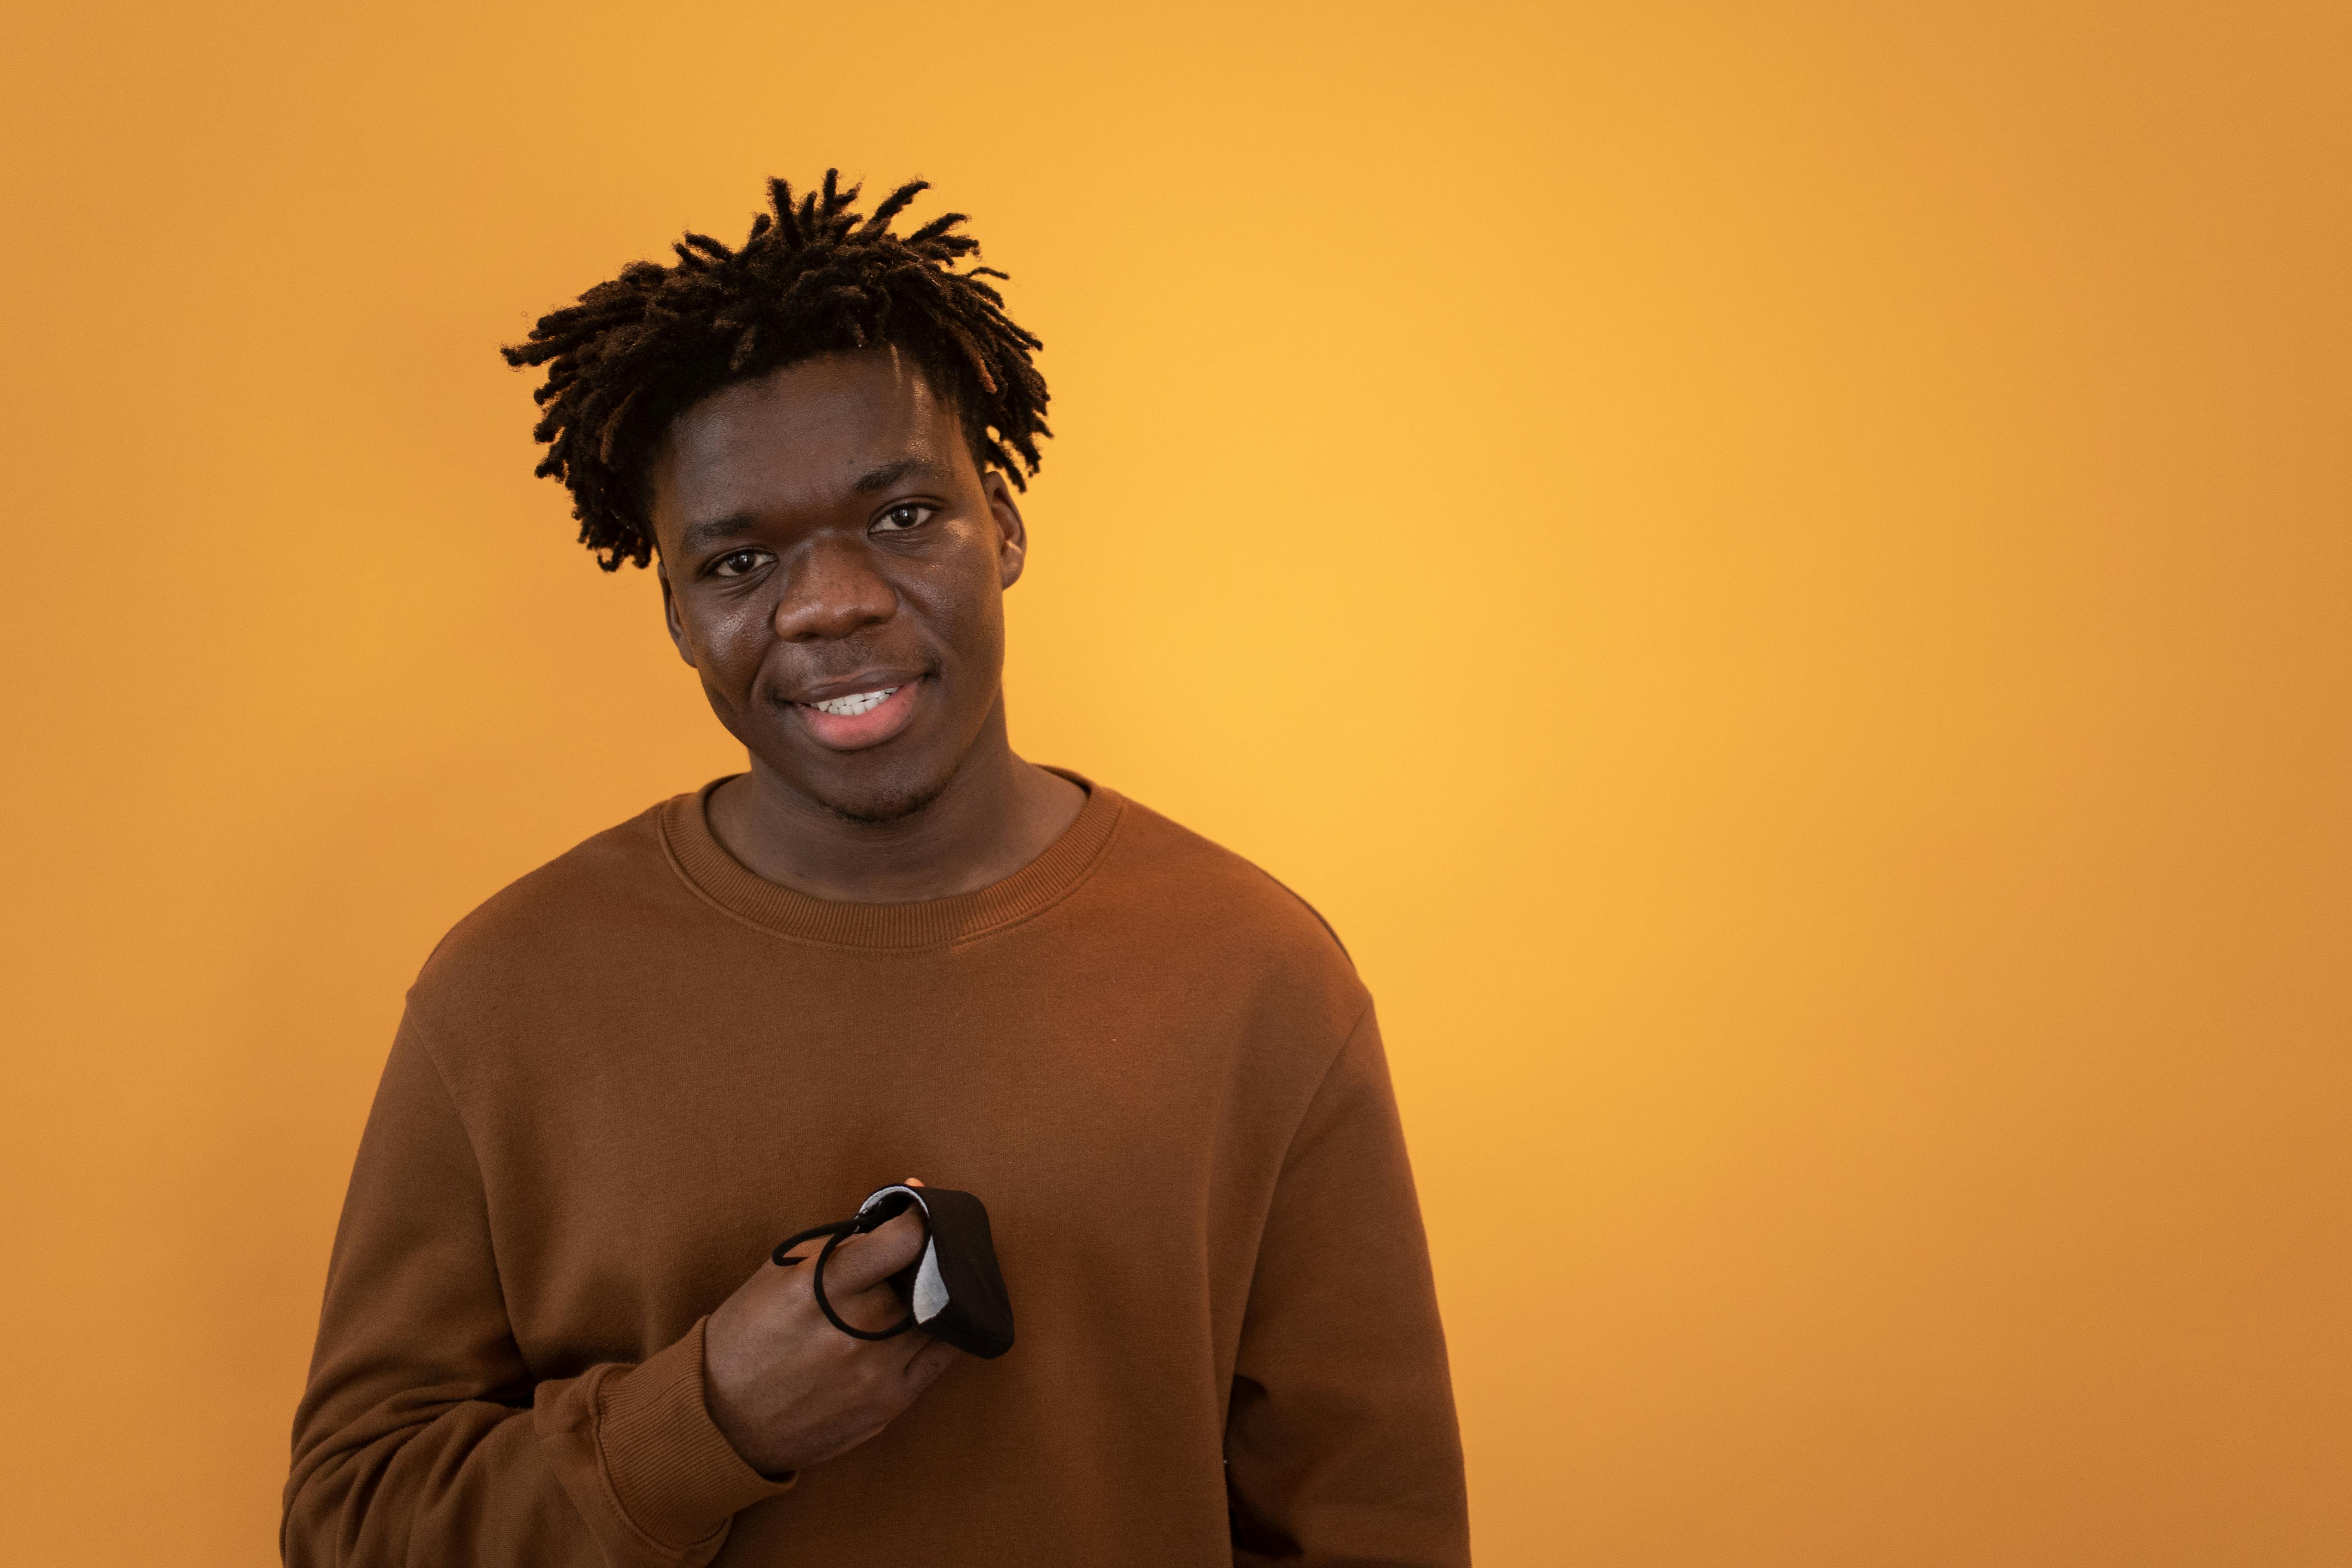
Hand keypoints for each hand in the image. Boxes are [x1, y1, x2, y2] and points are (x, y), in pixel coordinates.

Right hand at [703, 1179, 959, 1475]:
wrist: (724, 1418)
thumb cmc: (750, 1333)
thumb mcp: (781, 1272)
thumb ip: (840, 1244)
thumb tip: (895, 1217)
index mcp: (821, 1287)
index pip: (902, 1241)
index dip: (916, 1219)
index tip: (917, 1214)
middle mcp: (855, 1328)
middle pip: (925, 1276)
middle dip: (925, 1257)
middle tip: (919, 1250)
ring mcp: (877, 1370)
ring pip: (941, 1314)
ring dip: (937, 1293)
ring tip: (923, 1285)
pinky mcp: (891, 1402)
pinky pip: (943, 1354)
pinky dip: (944, 1329)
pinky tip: (933, 1318)